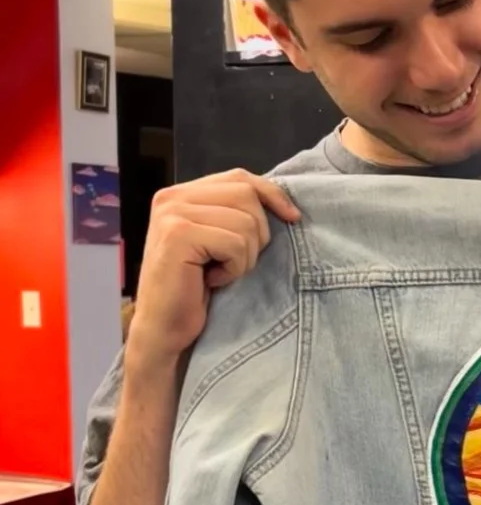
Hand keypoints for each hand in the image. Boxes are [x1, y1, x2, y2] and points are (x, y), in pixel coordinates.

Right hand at [128, 170, 300, 363]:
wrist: (164, 327)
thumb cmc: (195, 288)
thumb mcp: (217, 242)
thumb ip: (234, 214)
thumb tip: (284, 203)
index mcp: (181, 193)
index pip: (240, 177)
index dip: (272, 195)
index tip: (293, 218)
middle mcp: (172, 197)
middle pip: (246, 195)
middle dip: (257, 233)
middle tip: (237, 261)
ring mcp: (172, 214)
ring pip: (245, 222)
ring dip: (244, 256)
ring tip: (220, 272)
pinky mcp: (178, 235)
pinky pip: (234, 243)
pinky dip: (234, 268)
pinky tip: (212, 280)